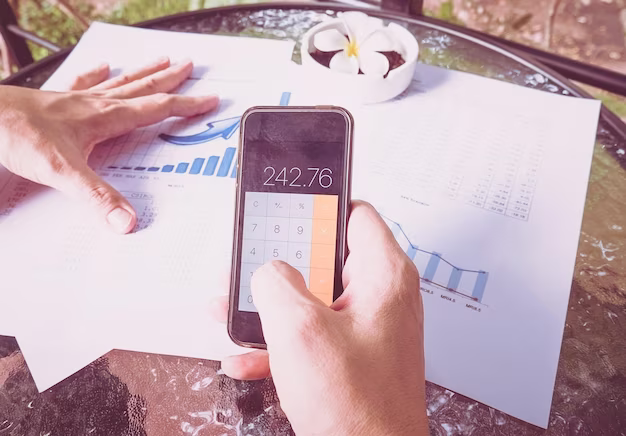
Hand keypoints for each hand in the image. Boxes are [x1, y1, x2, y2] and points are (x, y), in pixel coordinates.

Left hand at [0, 58, 217, 232]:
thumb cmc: (19, 136)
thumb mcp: (63, 172)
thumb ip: (98, 197)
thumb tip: (128, 221)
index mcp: (106, 118)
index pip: (157, 108)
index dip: (186, 104)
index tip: (209, 98)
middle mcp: (96, 104)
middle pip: (143, 88)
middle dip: (170, 79)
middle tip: (190, 66)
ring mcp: (77, 100)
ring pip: (120, 82)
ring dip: (144, 72)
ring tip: (161, 60)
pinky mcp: (58, 102)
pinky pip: (85, 83)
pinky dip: (97, 75)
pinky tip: (102, 68)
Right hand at [215, 201, 427, 434]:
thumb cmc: (356, 407)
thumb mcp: (299, 330)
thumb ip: (276, 283)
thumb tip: (268, 272)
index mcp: (383, 276)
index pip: (354, 214)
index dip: (319, 208)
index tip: (286, 211)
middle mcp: (381, 297)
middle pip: (326, 258)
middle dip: (280, 266)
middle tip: (249, 267)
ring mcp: (368, 328)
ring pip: (314, 299)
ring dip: (272, 307)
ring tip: (232, 312)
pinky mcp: (355, 356)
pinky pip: (316, 335)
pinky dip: (283, 342)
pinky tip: (247, 359)